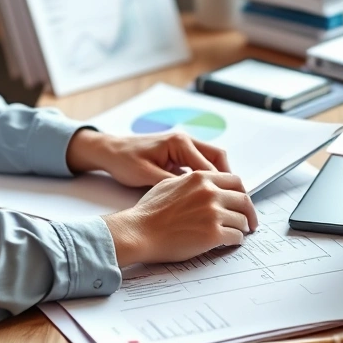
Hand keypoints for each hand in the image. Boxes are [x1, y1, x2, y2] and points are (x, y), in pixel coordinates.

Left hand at [66, 130, 230, 186]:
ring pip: (211, 160)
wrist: (108, 150)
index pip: (210, 165)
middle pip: (217, 157)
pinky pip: (199, 164)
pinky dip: (206, 178)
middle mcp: (185, 140)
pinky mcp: (178, 153)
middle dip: (227, 179)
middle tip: (234, 200)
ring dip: (218, 178)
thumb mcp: (147, 176)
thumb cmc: (124, 161)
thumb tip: (195, 197)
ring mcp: (182, 145)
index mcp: (179, 143)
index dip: (221, 185)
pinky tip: (206, 194)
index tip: (230, 202)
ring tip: (224, 199)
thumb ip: (172, 184)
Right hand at [102, 171, 257, 265]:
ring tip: (239, 232)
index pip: (235, 181)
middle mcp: (210, 192)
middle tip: (251, 221)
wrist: (138, 231)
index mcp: (201, 178)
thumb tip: (206, 185)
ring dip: (242, 227)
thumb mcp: (170, 183)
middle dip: (250, 212)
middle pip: (243, 200)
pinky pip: (236, 236)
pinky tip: (230, 242)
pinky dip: (236, 240)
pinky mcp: (213, 234)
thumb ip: (192, 181)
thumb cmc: (148, 211)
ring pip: (241, 219)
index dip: (242, 193)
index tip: (242, 202)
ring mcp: (213, 213)